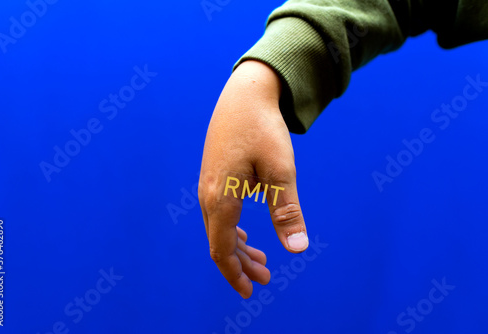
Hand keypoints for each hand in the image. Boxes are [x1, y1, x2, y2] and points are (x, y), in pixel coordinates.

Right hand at [198, 60, 309, 297]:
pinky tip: (245, 233)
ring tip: (260, 259)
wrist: (245, 94)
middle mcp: (209, 195)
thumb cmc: (263, 130)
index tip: (250, 291)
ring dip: (238, 248)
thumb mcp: (281, 171)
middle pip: (218, 242)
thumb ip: (287, 212)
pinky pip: (218, 214)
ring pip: (218, 229)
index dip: (235, 274)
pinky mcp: (214, 176)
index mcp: (221, 199)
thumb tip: (298, 250)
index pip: (222, 249)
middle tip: (264, 278)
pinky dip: (232, 231)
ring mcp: (208, 185)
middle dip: (239, 265)